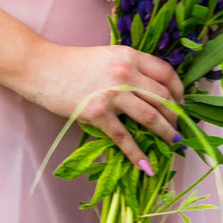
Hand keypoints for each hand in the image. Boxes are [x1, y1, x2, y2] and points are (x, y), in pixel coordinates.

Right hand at [11, 40, 185, 176]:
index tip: (180, 103)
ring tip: (172, 142)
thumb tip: (151, 91)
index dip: (178, 91)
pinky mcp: (98, 113)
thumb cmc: (73, 63)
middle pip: (163, 97)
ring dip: (165, 133)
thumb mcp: (107, 56)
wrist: (42, 68)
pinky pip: (124, 137)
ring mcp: (112, 94)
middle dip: (175, 116)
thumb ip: (129, 68)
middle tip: (177, 127)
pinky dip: (137, 154)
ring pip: (150, 117)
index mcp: (130, 56)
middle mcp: (126, 73)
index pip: (166, 73)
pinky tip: (147, 166)